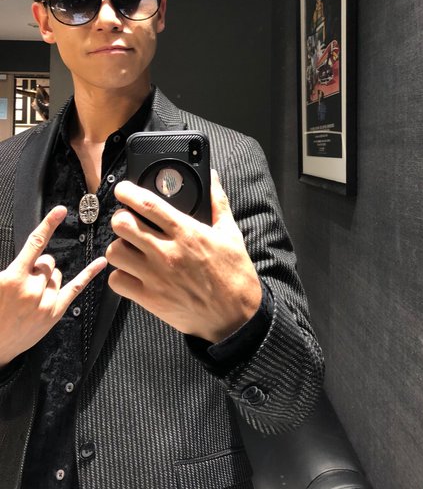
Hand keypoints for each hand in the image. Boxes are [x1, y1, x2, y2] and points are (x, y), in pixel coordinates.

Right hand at [0, 206, 106, 368]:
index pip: (35, 244)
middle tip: (24, 282)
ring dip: (47, 278)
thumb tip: (28, 257)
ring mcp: (45, 301)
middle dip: (37, 266)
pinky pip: (76, 288)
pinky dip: (89, 274)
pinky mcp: (54, 312)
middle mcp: (32, 288)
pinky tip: (100, 262)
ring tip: (30, 294)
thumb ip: (10, 268)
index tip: (60, 210)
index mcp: (13, 277)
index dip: (48, 225)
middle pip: (47, 261)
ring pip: (56, 274)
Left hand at [107, 170, 261, 342]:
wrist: (236, 317)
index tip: (123, 189)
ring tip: (130, 248)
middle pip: (122, 225)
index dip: (128, 192)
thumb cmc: (234, 274)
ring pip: (114, 252)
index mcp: (186, 233)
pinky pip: (117, 281)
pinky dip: (120, 275)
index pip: (147, 204)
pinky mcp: (149, 298)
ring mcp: (155, 276)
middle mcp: (167, 252)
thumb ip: (218, 202)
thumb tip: (212, 177)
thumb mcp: (231, 233)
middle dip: (121, 218)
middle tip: (128, 221)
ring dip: (119, 246)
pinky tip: (132, 272)